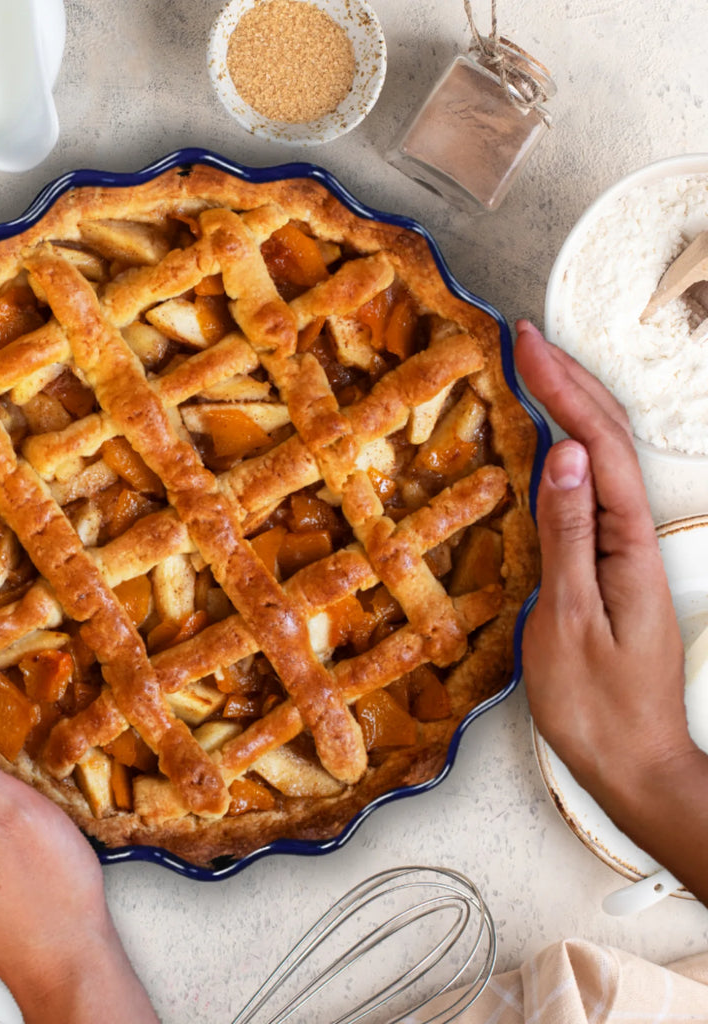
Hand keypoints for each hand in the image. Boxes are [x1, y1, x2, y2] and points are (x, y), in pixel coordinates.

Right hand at [514, 321, 707, 903]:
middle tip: (524, 338)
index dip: (561, 387)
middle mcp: (632, 536)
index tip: (524, 341)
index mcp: (627, 542)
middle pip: (606, 439)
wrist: (636, 765)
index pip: (594, 443)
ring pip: (602, 461)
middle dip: (569, 381)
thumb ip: (567, 535)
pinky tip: (546, 446)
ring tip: (535, 372)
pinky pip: (590, 492)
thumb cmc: (597, 705)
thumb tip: (559, 455)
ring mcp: (623, 551)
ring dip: (572, 407)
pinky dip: (568, 452)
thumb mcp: (568, 621)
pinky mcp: (609, 568)